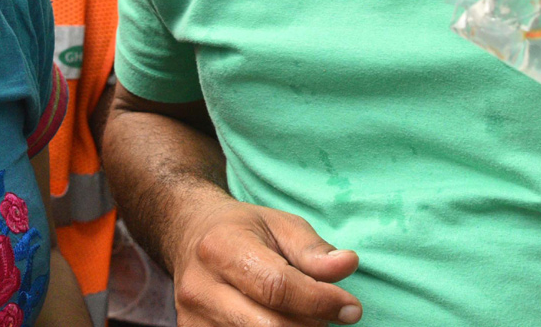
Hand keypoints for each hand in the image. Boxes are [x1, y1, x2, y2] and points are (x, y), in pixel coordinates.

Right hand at [173, 199, 361, 326]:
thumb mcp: (280, 224)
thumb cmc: (243, 228)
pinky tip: (282, 323)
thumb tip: (347, 265)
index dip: (321, 301)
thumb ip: (313, 250)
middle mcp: (201, 287)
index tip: (351, 307)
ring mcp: (192, 319)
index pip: (277, 287)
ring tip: (302, 315)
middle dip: (311, 325)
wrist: (189, 234)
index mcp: (222, 247)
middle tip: (328, 314)